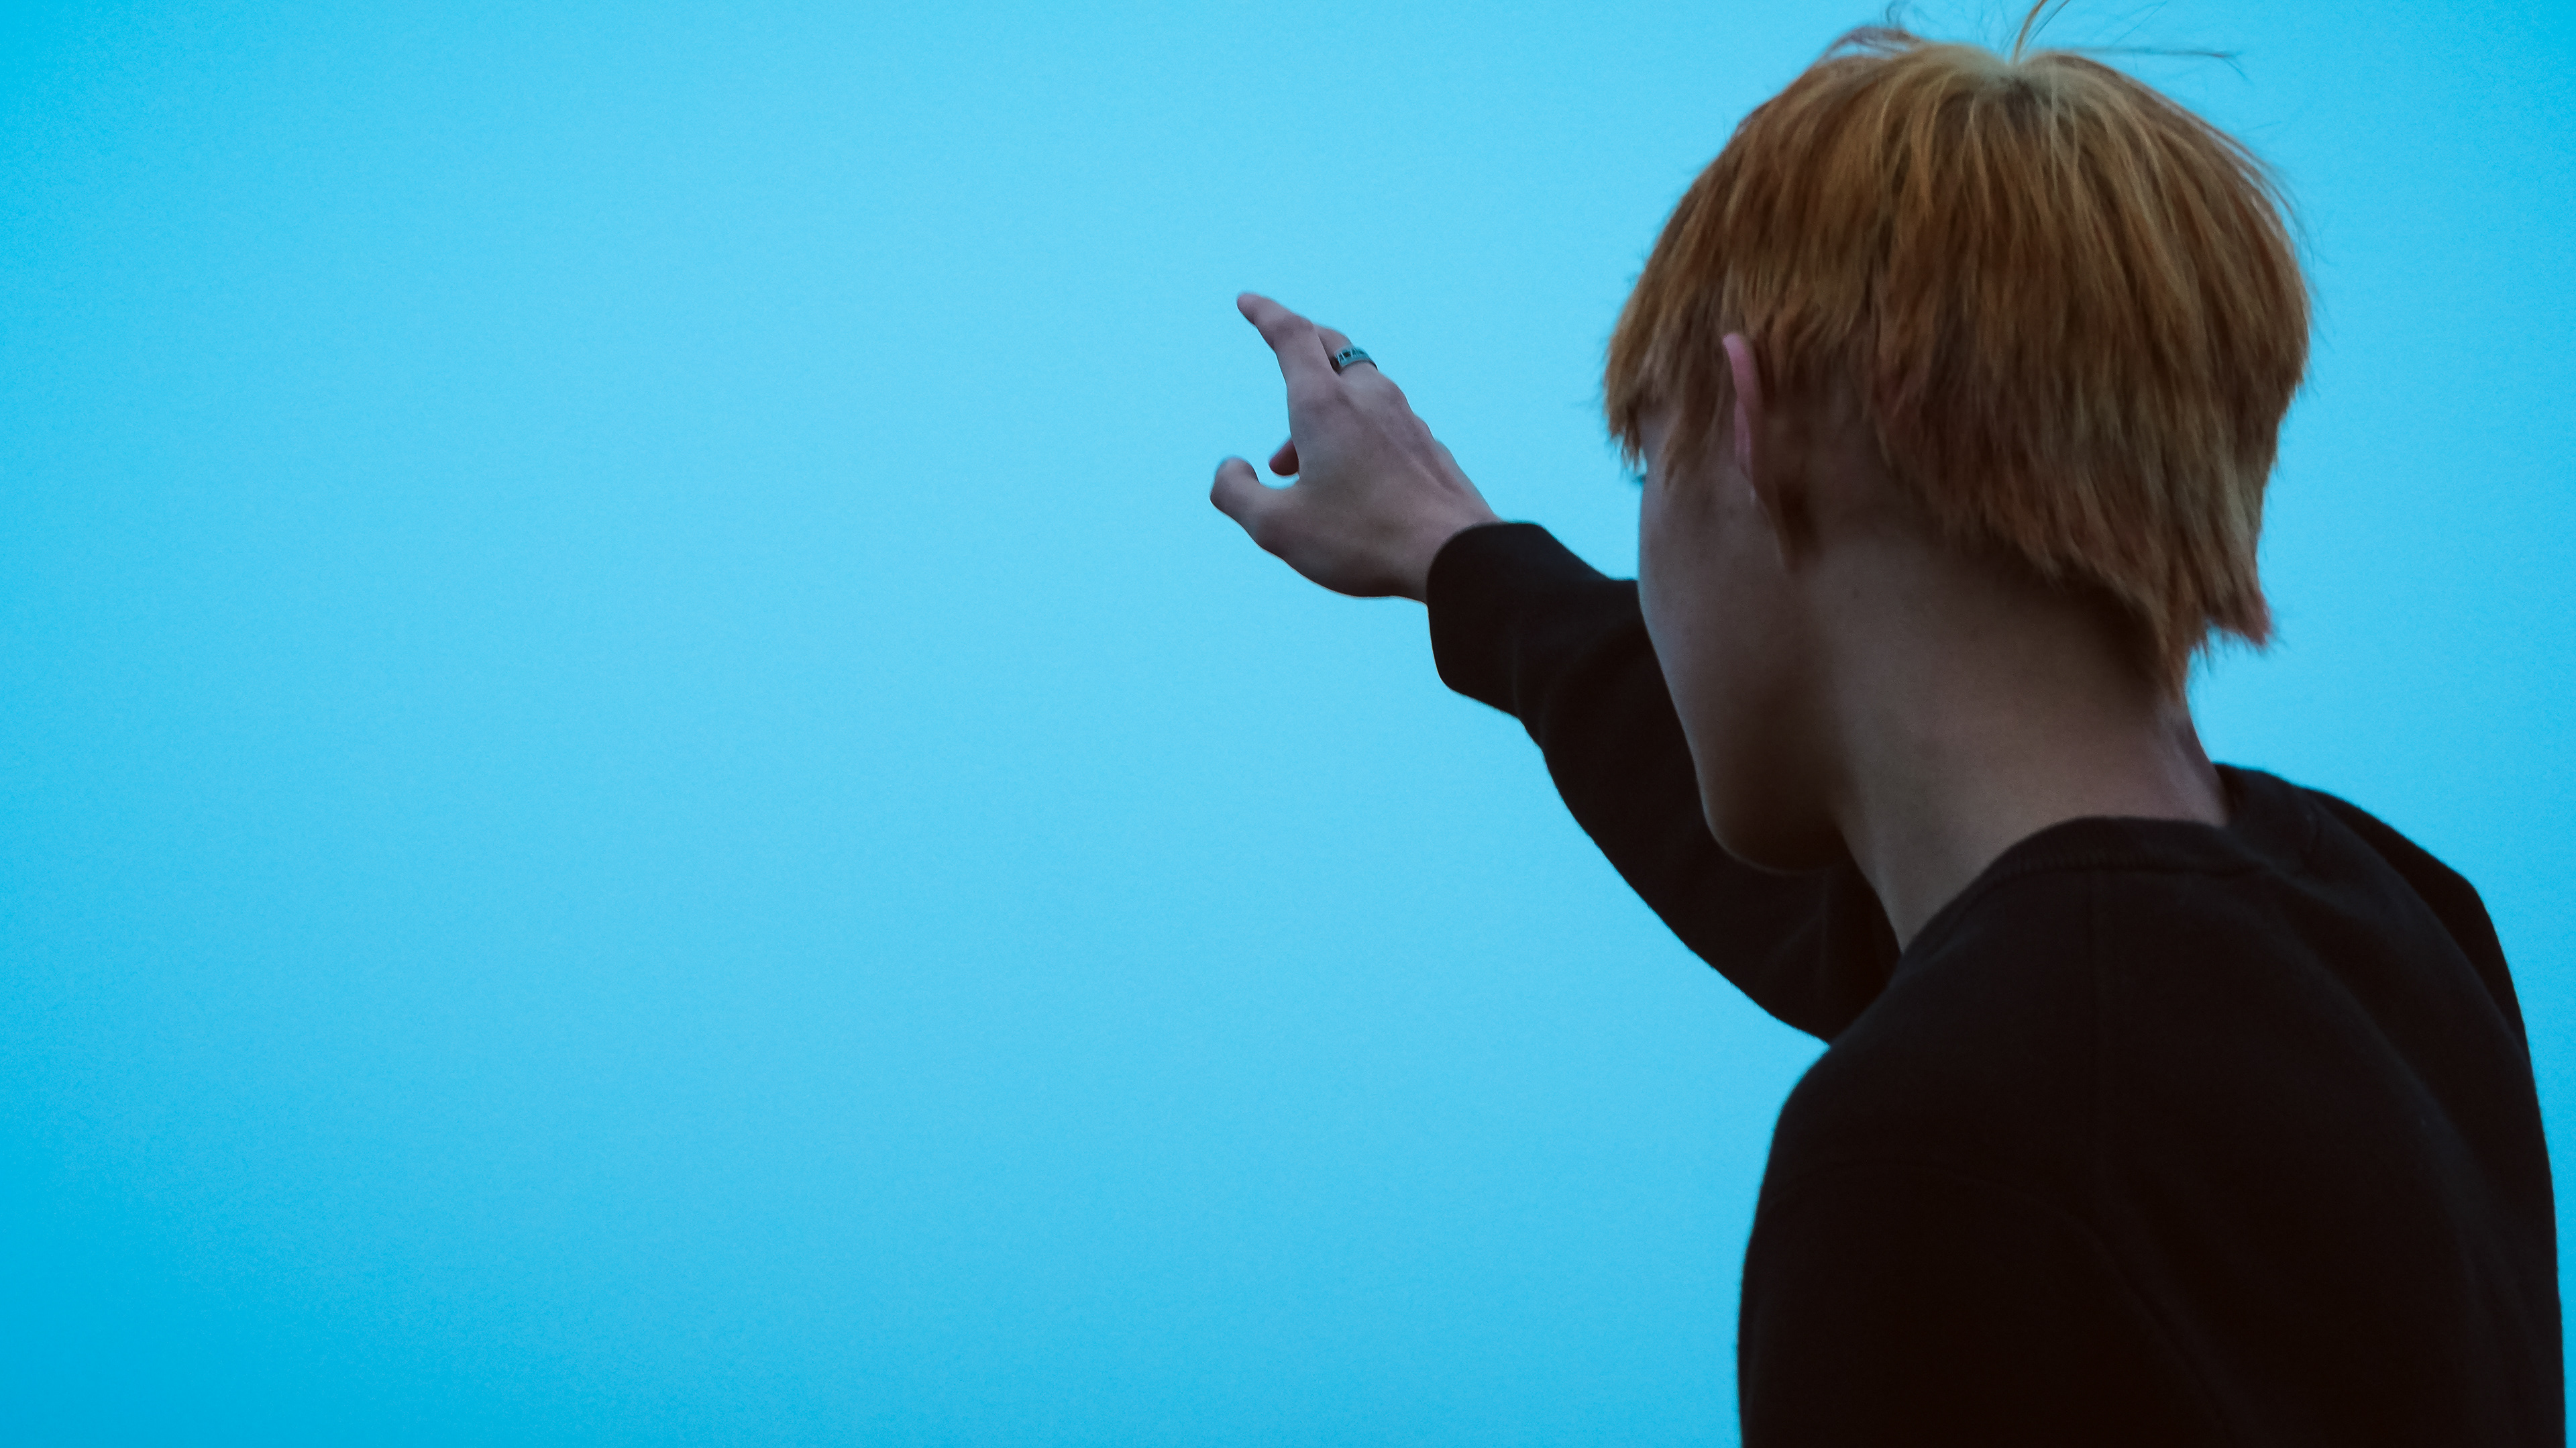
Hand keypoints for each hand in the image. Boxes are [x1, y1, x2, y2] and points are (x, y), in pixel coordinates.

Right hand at [1211, 293, 1499, 600]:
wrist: (1454, 556)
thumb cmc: (1362, 539)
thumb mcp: (1277, 528)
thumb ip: (1235, 494)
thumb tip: (1230, 468)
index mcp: (1324, 404)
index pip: (1290, 335)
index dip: (1264, 313)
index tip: (1247, 301)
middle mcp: (1367, 397)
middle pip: (1331, 348)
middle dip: (1300, 348)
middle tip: (1281, 365)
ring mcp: (1405, 418)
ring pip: (1356, 389)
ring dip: (1322, 409)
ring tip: (1296, 466)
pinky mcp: (1427, 445)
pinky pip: (1383, 420)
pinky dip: (1354, 432)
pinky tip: (1350, 478)